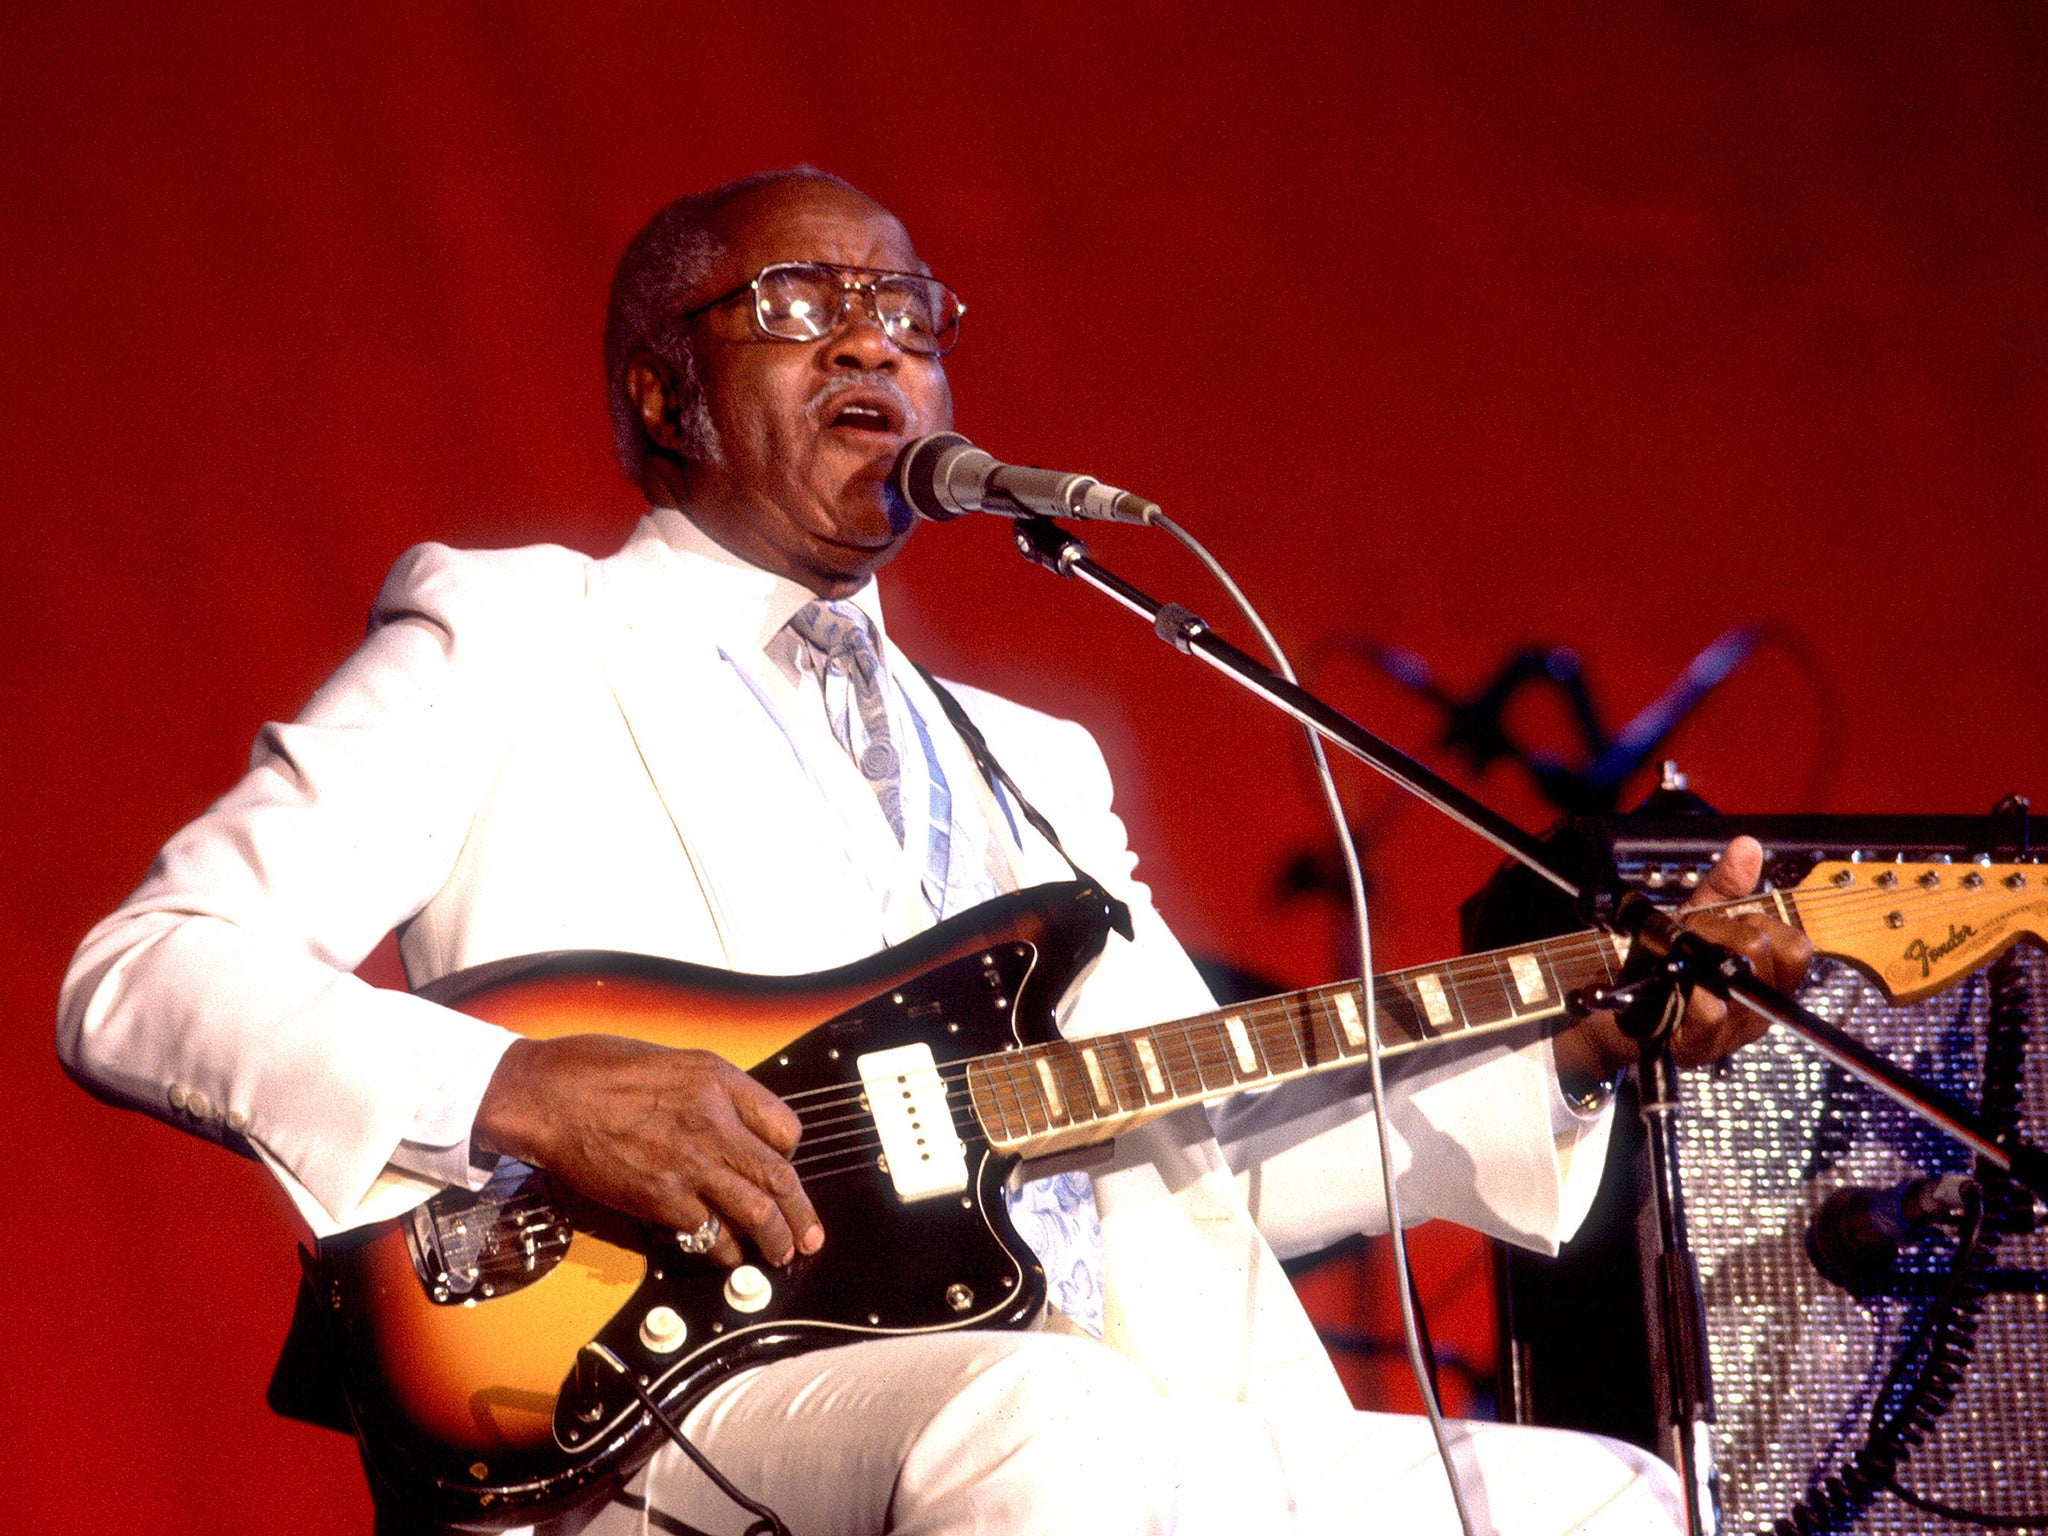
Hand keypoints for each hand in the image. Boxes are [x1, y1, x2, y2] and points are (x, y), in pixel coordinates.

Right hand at [472, 1033, 823, 1267]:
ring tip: (780, 1254)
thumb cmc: (597, 1070)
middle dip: (800, 1214)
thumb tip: (739, 1125)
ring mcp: (690, 1162)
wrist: (546, 1095)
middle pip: (779, 1177)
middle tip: (809, 1237)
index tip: (784, 1169)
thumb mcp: (673, 1060)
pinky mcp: (660, 1198)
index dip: (788, 1155)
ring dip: (774, 1240)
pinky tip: (727, 1255)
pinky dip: (724, 1249)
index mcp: (720, 1080)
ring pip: (755, 1212)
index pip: (785, 1128)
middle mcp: (714, 1120)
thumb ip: (713, 1090)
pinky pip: (708, 1233)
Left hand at [1552, 835, 1814, 1094]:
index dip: (1761, 922)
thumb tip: (1747, 846)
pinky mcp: (1701, 1044)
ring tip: (1678, 956)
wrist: (1619, 1009)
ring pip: (1736, 974)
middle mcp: (1760, 1009)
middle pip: (1762, 950)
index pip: (1798, 947)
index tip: (1727, 923)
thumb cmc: (1668, 967)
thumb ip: (1726, 885)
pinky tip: (1674, 980)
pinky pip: (1710, 1010)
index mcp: (1770, 982)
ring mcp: (1734, 1030)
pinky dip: (1690, 987)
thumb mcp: (1698, 920)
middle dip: (1720, 929)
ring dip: (1698, 951)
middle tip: (1691, 936)